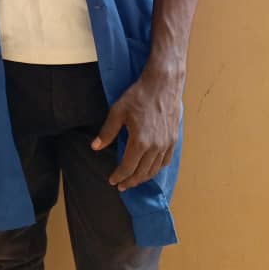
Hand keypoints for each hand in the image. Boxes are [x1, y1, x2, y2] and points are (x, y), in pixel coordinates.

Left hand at [91, 72, 180, 191]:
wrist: (163, 84)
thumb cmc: (139, 95)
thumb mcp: (118, 111)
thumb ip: (107, 132)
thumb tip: (95, 147)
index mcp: (140, 142)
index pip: (128, 168)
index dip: (119, 176)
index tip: (112, 181)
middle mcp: (155, 147)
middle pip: (142, 173)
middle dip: (130, 181)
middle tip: (121, 185)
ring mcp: (166, 144)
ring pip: (154, 169)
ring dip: (143, 178)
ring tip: (134, 180)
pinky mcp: (173, 139)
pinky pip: (165, 161)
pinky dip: (157, 169)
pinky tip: (151, 169)